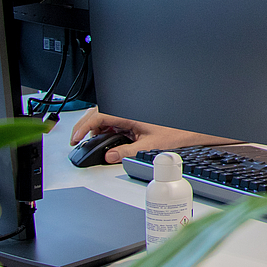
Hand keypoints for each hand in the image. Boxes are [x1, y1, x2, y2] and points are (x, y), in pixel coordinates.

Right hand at [69, 107, 233, 163]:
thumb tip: (109, 156)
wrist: (191, 129)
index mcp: (130, 112)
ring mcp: (130, 113)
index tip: (75, 138)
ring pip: (105, 117)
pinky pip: (114, 121)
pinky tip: (103, 140)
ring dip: (95, 129)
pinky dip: (105, 130)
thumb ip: (126, 152)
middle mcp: (129, 110)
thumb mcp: (149, 146)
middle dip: (85, 127)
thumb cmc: (176, 132)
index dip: (83, 127)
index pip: (99, 116)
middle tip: (77, 142)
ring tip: (88, 143)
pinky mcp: (133, 118)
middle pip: (99, 114)